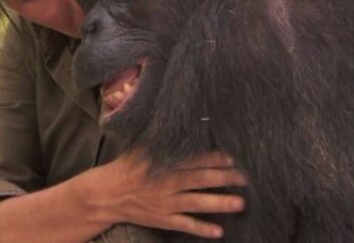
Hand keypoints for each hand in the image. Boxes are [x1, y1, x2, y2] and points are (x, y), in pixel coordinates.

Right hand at [89, 150, 247, 238]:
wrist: (107, 194)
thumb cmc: (128, 166)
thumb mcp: (143, 148)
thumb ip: (164, 139)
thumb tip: (182, 122)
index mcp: (164, 163)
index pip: (193, 159)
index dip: (214, 158)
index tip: (233, 156)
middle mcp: (167, 183)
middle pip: (201, 180)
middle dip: (225, 178)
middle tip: (246, 178)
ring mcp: (166, 203)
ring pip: (197, 203)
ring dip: (220, 203)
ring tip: (241, 203)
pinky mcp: (163, 219)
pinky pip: (185, 225)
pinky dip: (201, 229)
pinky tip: (219, 232)